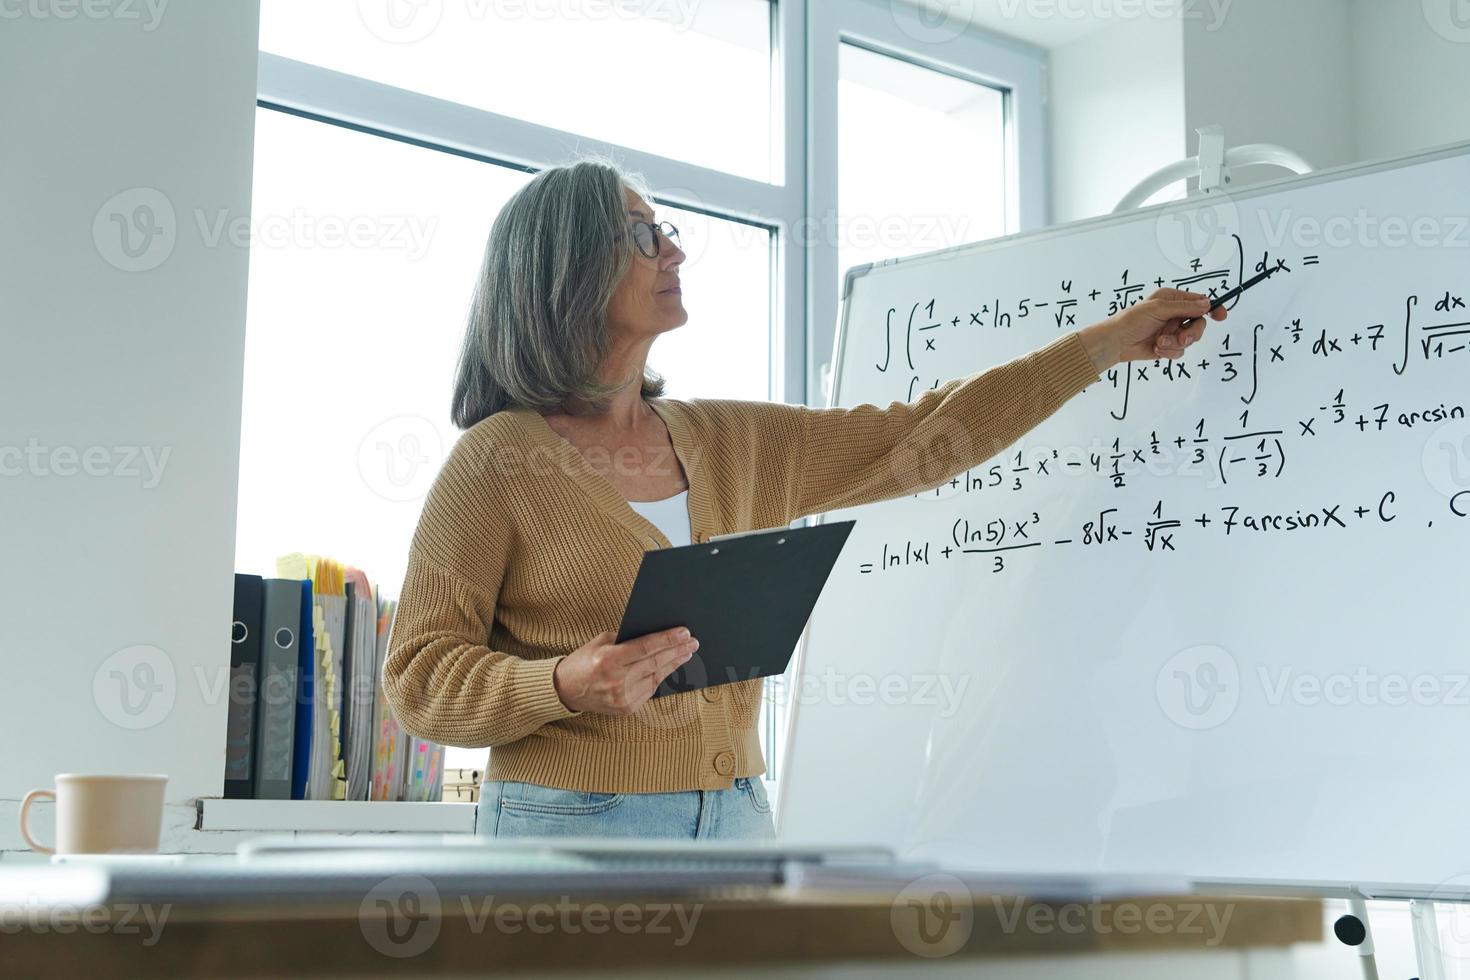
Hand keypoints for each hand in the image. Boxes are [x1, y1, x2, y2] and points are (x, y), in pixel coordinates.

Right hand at [552, 626, 698, 714]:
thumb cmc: (583, 661)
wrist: (565, 690)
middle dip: (677, 651)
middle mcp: (617, 681)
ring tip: (686, 653)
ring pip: (657, 678)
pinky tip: (670, 667)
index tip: (684, 633)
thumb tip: (655, 634)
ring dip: (674, 664)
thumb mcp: (600, 642)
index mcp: (608, 660)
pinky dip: (661, 678)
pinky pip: (650, 690)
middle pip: (655, 663)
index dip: (667, 639)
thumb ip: (625, 639)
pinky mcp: (626, 709)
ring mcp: (622, 698)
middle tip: (693, 642)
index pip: (646, 647)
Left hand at [1078, 288, 1227, 370]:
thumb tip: (1206, 305)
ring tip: (1160, 342)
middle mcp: (1174, 314)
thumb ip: (1184, 307)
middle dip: (1192, 332)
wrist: (1116, 343)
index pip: (1199, 302)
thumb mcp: (1159, 309)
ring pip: (1190, 339)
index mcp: (1172, 299)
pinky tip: (1156, 348)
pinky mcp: (1167, 346)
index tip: (1221, 315)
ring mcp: (1171, 331)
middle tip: (1183, 338)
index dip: (1212, 308)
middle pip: (1198, 323)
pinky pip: (1180, 350)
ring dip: (1176, 343)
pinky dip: (1169, 351)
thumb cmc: (1131, 320)